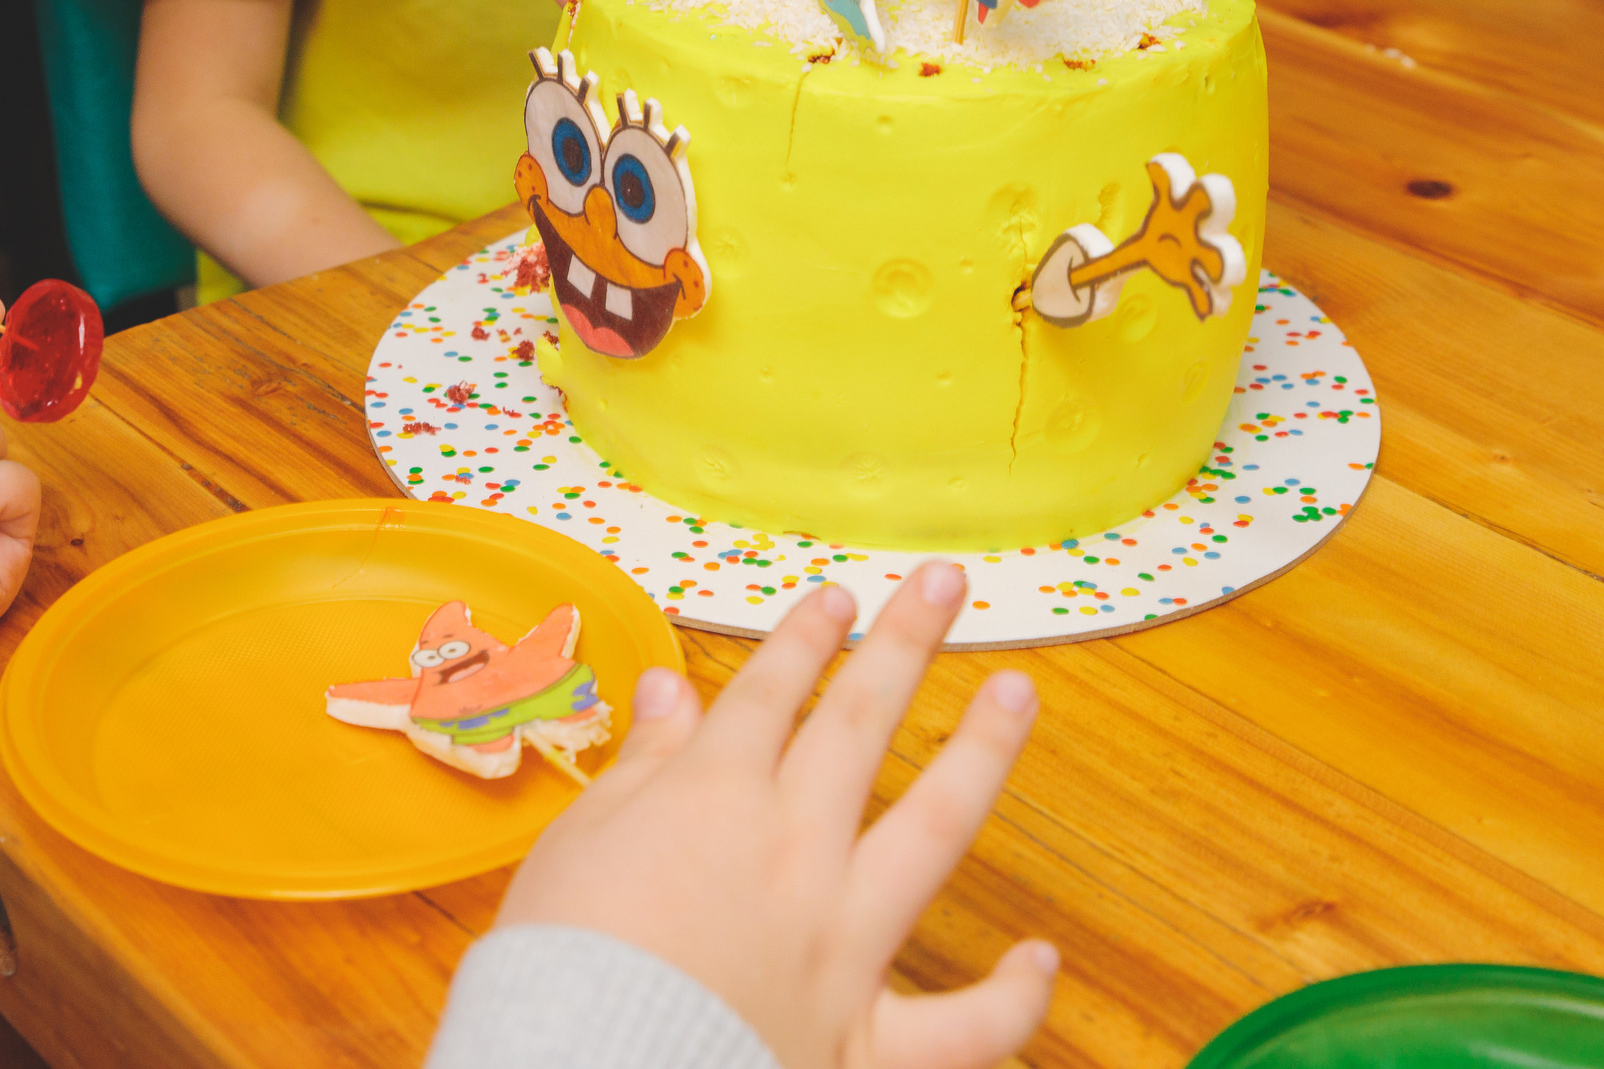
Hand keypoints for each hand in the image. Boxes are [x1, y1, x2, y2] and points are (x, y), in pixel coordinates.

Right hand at [496, 565, 1056, 1068]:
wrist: (584, 1068)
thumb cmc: (563, 961)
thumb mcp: (579, 838)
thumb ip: (642, 762)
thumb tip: (668, 687)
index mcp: (717, 797)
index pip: (772, 693)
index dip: (806, 637)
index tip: (838, 596)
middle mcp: (796, 851)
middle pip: (861, 724)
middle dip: (904, 643)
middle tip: (946, 583)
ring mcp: (844, 940)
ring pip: (934, 831)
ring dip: (981, 755)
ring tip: (1017, 692)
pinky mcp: (866, 1039)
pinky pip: (962, 1023)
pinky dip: (1009, 997)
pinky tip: (1040, 957)